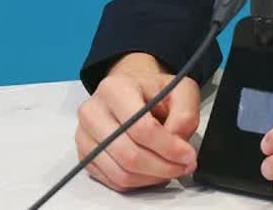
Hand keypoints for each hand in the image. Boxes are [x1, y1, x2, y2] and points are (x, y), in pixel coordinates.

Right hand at [74, 52, 200, 191]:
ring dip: (151, 178)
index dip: (168, 148)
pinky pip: (113, 181)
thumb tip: (178, 145)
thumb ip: (185, 114)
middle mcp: (93, 112)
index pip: (141, 128)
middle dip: (162, 167)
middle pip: (129, 154)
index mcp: (115, 89)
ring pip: (120, 173)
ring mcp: (84, 136)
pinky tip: (152, 172)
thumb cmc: (153, 93)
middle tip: (183, 167)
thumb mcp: (180, 90)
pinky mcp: (86, 156)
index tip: (188, 155)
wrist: (131, 94)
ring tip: (170, 169)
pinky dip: (137, 182)